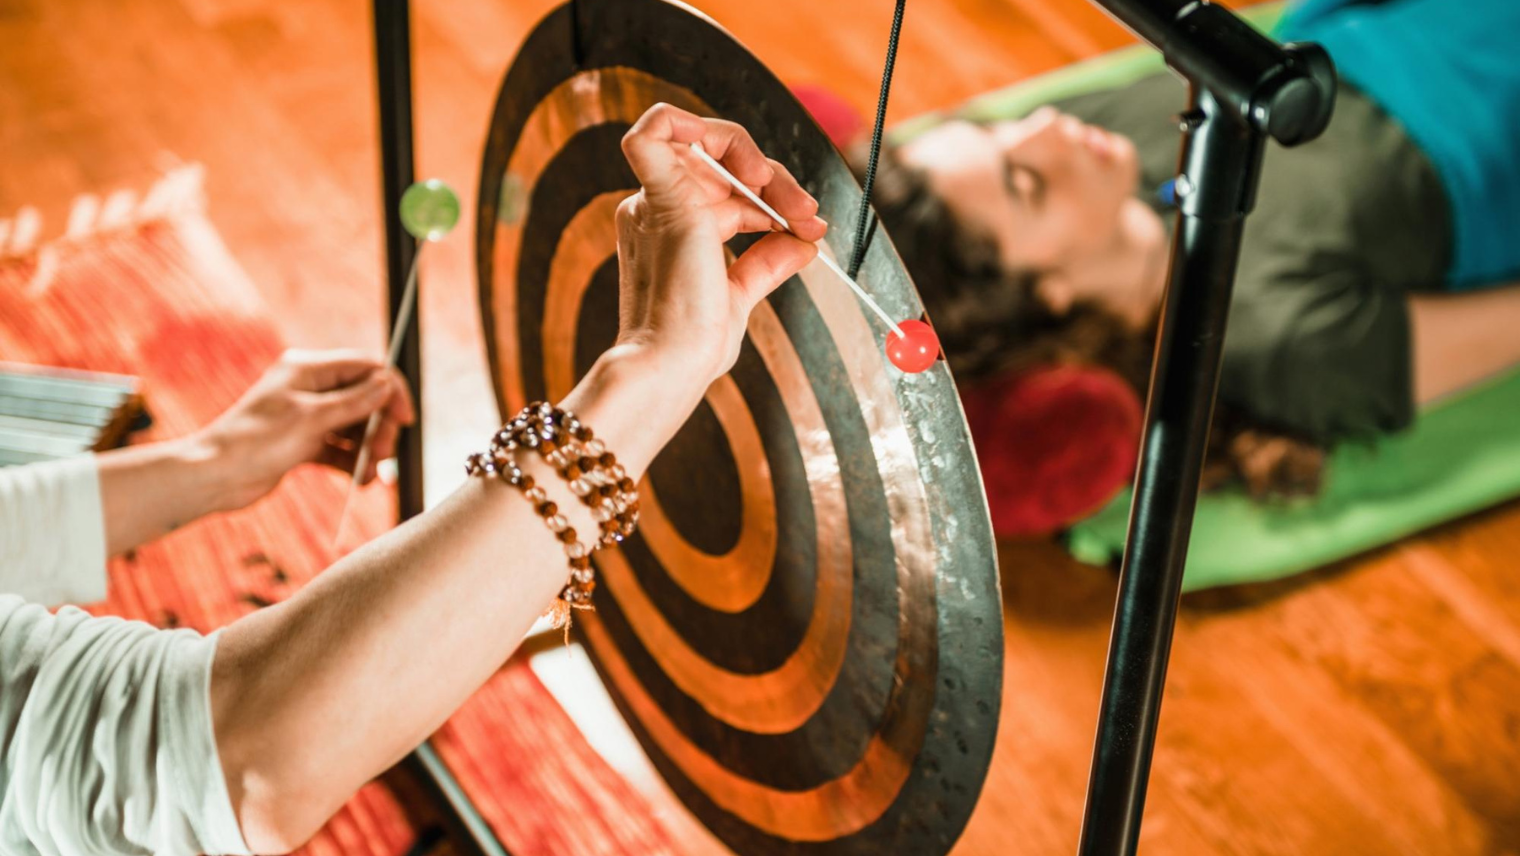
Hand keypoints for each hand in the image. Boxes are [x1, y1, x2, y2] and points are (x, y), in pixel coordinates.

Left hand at [194, 349, 414, 511]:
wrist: (214, 476)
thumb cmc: (255, 441)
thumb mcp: (312, 418)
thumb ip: (355, 401)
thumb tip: (387, 384)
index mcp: (308, 369)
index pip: (365, 368)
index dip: (391, 390)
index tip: (405, 418)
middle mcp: (309, 389)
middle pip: (364, 399)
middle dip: (379, 427)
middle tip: (385, 453)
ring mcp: (306, 416)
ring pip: (354, 427)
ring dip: (368, 449)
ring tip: (371, 473)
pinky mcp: (302, 442)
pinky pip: (339, 449)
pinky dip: (352, 462)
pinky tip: (361, 479)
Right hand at [613, 103, 826, 390]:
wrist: (672, 365)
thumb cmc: (693, 346)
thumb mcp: (740, 296)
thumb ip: (767, 265)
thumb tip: (804, 245)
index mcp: (668, 228)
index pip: (727, 190)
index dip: (774, 199)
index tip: (811, 228)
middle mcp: (656, 209)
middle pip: (723, 163)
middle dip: (778, 181)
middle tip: (811, 215)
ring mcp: (656, 202)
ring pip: (707, 143)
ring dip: (759, 160)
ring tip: (794, 203)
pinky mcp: (662, 198)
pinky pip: (654, 129)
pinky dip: (692, 124)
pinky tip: (750, 166)